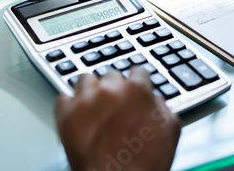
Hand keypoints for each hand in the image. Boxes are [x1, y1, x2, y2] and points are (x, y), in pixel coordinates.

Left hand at [55, 67, 180, 170]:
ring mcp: (85, 100)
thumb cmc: (144, 164)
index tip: (132, 89)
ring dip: (90, 91)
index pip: (137, 71)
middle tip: (114, 107)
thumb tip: (152, 97)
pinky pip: (63, 98)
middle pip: (110, 76)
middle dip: (113, 89)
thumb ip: (161, 105)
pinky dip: (69, 106)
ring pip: (84, 80)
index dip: (136, 83)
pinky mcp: (66, 114)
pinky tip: (77, 117)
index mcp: (137, 89)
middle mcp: (110, 89)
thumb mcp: (170, 130)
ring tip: (93, 108)